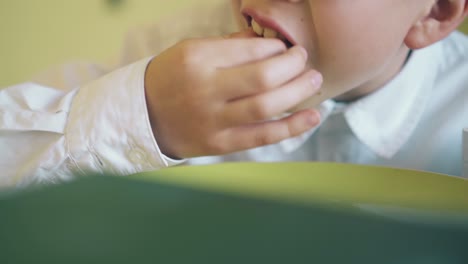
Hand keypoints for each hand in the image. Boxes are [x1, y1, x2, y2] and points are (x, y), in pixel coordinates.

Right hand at [144, 30, 322, 158]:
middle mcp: (205, 89)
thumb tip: (269, 45)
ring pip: (267, 106)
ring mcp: (213, 120)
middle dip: (293, 66)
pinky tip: (313, 116)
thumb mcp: (189, 51)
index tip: (285, 49)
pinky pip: (262, 136)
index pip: (250, 50)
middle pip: (263, 77)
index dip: (276, 49)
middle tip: (304, 60)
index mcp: (196, 59)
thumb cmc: (170, 78)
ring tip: (314, 80)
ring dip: (298, 92)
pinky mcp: (220, 144)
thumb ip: (228, 47)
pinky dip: (292, 127)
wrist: (143, 117)